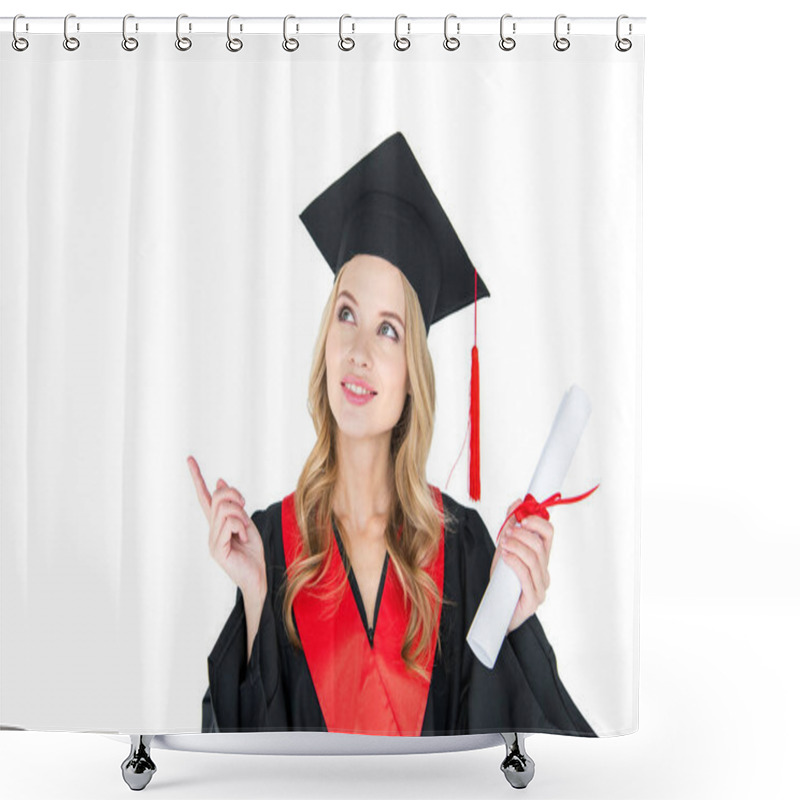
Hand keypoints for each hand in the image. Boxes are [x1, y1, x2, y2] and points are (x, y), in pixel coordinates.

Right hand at [187, 455, 265, 599]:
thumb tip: (220, 481)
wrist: (259, 575)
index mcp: (218, 522)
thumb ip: (233, 504)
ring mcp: (212, 540)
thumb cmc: (253, 551)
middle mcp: (212, 529)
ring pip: (224, 509)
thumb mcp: (246, 521)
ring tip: (245, 530)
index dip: (197, 477)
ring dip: (241, 514)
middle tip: (244, 505)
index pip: (204, 496)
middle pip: (217, 497)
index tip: (190, 459)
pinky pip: (229, 524)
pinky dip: (241, 527)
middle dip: (234, 495)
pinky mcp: (217, 549)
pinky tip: (244, 538)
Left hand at [489, 497, 553, 634]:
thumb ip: (510, 528)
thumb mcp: (504, 550)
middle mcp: (544, 571)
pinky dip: (515, 562)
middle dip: (523, 534)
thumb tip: (518, 503)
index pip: (548, 534)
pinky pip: (527, 576)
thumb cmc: (502, 583)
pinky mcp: (534, 600)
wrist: (497, 613)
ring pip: (534, 559)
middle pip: (541, 545)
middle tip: (507, 531)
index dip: (538, 521)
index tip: (522, 515)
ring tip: (503, 542)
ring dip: (517, 546)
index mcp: (541, 558)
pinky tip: (505, 556)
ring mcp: (541, 587)